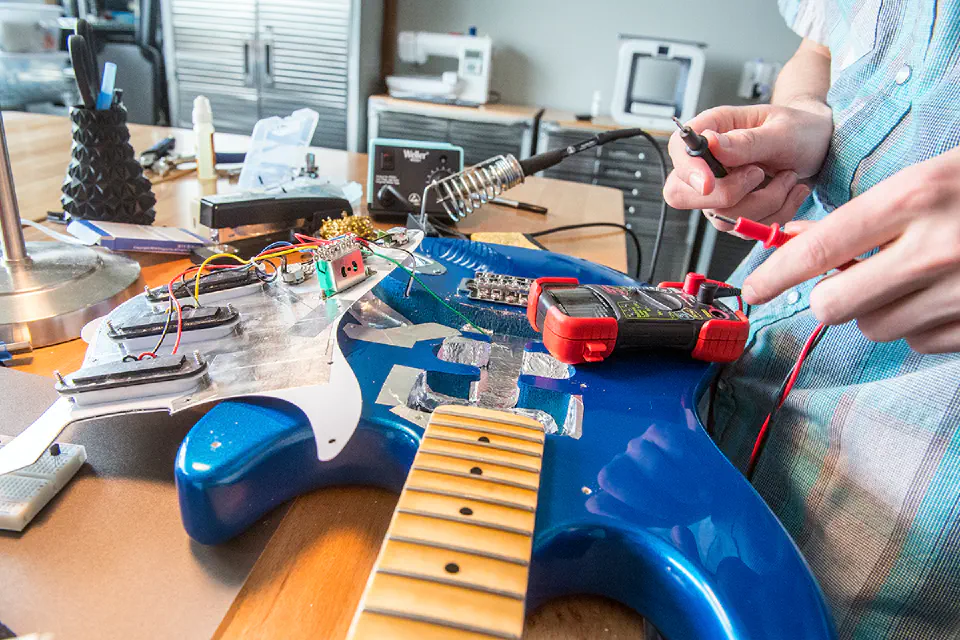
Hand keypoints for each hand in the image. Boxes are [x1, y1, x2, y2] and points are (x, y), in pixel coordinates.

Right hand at [663, 103, 832, 229]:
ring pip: (722, 217)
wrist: (819, 146)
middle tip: (760, 176)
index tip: (708, 184)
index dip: (687, 171)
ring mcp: (719, 191)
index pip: (678, 152)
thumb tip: (710, 143)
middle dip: (727, 196)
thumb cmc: (800, 129)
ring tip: (789, 178)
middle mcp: (709, 163)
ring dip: (765, 203)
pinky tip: (790, 191)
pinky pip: (745, 228)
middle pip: (683, 195)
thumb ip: (746, 141)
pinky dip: (775, 215)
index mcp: (713, 129)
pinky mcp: (735, 212)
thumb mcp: (781, 131)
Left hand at [743, 147, 959, 353]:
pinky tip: (947, 295)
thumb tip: (798, 238)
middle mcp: (937, 249)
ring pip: (877, 327)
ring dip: (881, 309)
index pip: (819, 249)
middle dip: (832, 296)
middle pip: (837, 305)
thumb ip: (867, 212)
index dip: (775, 274)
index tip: (752, 291)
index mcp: (918, 196)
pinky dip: (921, 326)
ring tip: (917, 277)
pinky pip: (921, 344)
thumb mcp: (932, 177)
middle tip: (849, 279)